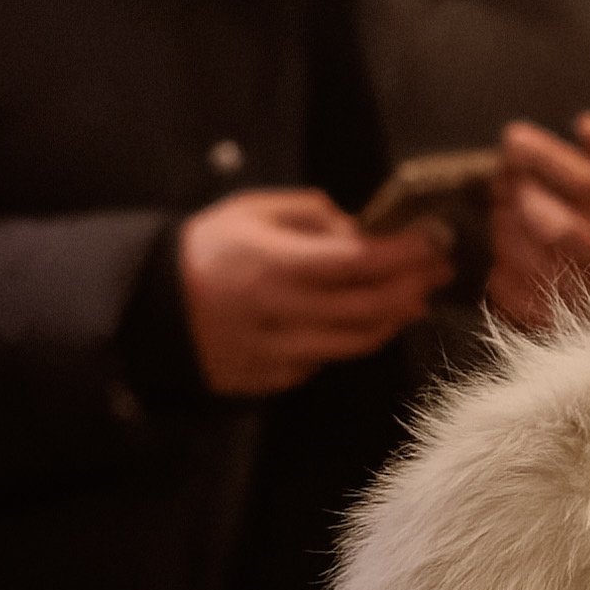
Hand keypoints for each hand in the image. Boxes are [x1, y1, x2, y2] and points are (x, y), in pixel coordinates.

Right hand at [180, 187, 447, 397]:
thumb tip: (360, 231)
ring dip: (393, 319)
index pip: (356, 261)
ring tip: (414, 298)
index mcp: (274, 264)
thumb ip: (310, 214)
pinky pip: (326, 359)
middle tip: (439, 271)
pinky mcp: (272, 378)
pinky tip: (368, 322)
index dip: (403, 253)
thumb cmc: (207, 249)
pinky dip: (352, 340)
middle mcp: (280, 312)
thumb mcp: (250, 210)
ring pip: (355, 342)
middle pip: (367, 307)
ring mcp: (277, 352)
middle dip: (412, 287)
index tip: (434, 240)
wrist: (150, 308)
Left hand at [488, 113, 589, 325]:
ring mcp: (583, 300)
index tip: (513, 136)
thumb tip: (584, 124)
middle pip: (554, 227)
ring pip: (521, 256)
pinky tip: (514, 248)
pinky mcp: (551, 324)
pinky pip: (505, 287)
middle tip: (504, 175)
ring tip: (509, 207)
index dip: (549, 158)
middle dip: (518, 195)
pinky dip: (499, 262)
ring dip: (502, 223)